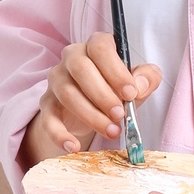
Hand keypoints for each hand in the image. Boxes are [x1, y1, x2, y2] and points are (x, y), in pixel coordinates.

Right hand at [19, 32, 160, 173]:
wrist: (89, 111)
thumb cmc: (114, 90)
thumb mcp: (136, 83)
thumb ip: (147, 78)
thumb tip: (140, 86)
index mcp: (94, 46)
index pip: (100, 47)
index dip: (116, 70)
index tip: (130, 93)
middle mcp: (71, 58)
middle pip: (80, 68)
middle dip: (102, 95)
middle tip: (120, 115)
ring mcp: (56, 80)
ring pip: (67, 94)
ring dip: (91, 115)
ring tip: (112, 131)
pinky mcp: (47, 104)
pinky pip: (48, 119)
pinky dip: (60, 135)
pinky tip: (74, 147)